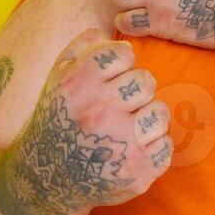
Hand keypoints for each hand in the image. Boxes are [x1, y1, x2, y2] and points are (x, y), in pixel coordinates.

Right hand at [8, 29, 171, 214]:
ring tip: (126, 128)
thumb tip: (115, 36)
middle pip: (146, 80)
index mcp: (78, 85)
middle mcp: (99, 112)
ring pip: (160, 111)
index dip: (121, 64)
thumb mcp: (57, 78)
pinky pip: (165, 143)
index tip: (110, 79)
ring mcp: (121, 143)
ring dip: (147, 118)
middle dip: (135, 91)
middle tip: (118, 107)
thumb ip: (84, 48)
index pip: (123, 53)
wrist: (49, 178)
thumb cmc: (59, 119)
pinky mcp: (137, 170)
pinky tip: (130, 150)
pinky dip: (152, 146)